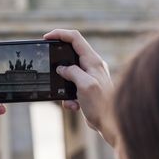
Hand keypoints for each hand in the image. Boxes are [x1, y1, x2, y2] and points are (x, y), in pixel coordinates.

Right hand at [44, 29, 116, 145]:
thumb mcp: (85, 86)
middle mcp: (92, 66)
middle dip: (58, 61)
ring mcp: (89, 76)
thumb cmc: (102, 105)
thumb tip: (62, 69)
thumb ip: (72, 72)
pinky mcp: (86, 88)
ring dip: (62, 83)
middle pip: (70, 52)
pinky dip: (68, 96)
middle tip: (49, 66)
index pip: (75, 38)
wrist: (111, 124)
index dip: (60, 34)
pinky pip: (71, 86)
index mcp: (93, 61)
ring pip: (69, 72)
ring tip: (66, 97)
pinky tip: (73, 105)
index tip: (46, 38)